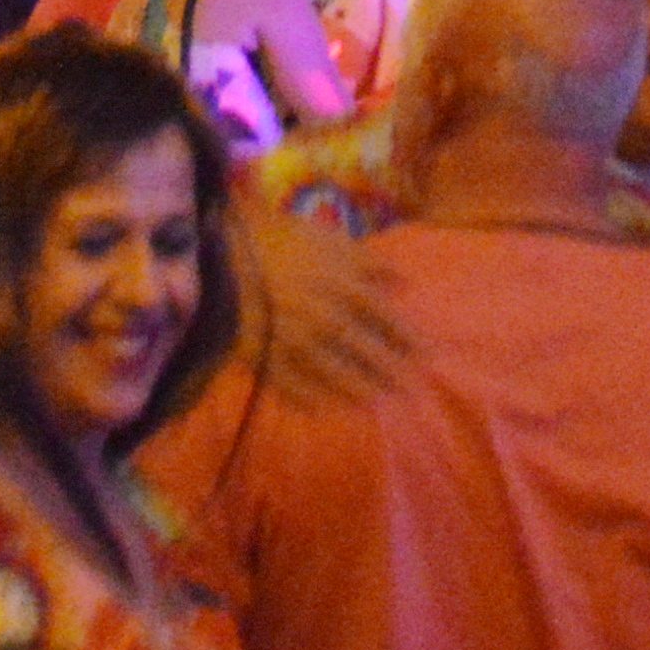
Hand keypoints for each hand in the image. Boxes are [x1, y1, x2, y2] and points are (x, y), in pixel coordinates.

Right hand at [234, 209, 405, 407]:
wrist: (225, 251)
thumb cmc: (283, 240)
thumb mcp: (332, 241)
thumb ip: (370, 264)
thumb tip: (403, 282)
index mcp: (348, 290)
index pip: (389, 322)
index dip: (408, 341)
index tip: (424, 357)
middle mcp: (329, 322)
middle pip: (369, 355)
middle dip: (391, 373)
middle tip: (409, 390)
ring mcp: (298, 344)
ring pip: (336, 376)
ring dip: (358, 391)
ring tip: (372, 402)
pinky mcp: (268, 358)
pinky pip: (293, 386)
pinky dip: (309, 399)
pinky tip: (321, 408)